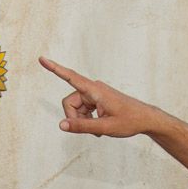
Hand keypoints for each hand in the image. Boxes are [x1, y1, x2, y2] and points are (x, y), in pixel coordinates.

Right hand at [40, 58, 172, 139]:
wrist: (145, 119)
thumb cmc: (129, 121)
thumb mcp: (105, 128)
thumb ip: (82, 126)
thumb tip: (61, 125)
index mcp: (95, 90)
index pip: (71, 77)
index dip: (55, 69)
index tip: (42, 59)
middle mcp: (93, 88)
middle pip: (69, 102)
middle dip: (74, 118)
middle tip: (90, 130)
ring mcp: (94, 93)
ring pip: (75, 108)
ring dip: (82, 120)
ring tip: (98, 129)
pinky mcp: (96, 99)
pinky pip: (82, 110)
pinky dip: (87, 119)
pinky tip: (99, 126)